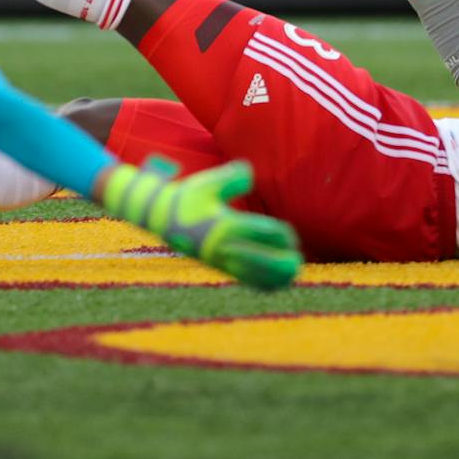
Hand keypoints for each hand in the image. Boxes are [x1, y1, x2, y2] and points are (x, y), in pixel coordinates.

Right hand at [102, 158, 302, 289]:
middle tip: (296, 257)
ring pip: (254, 276)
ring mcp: (221, 260)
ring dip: (275, 277)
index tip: (289, 234)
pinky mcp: (219, 267)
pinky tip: (277, 283)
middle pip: (262, 260)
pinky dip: (263, 284)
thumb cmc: (189, 197)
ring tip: (292, 274)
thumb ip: (232, 177)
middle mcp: (224, 246)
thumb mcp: (208, 183)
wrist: (162, 218)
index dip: (280, 237)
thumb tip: (250, 175)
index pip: (261, 235)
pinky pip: (244, 280)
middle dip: (281, 261)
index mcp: (225, 225)